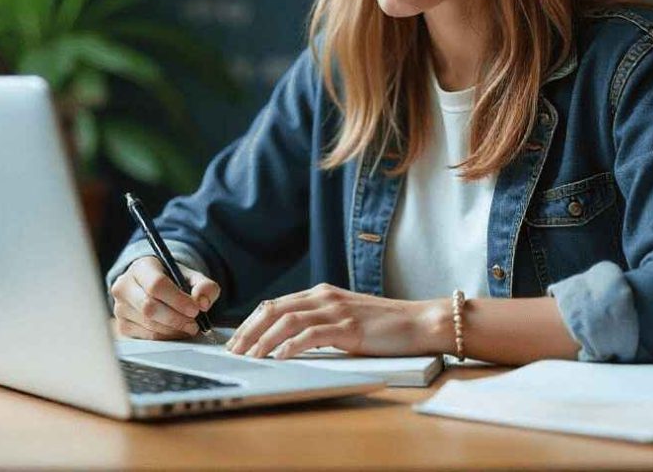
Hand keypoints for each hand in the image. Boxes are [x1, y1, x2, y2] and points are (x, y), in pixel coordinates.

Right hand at [110, 256, 220, 339]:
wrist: (152, 287)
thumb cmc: (172, 280)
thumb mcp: (191, 276)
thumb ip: (204, 286)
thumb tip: (203, 303)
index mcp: (141, 267)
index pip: (156, 285)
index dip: (178, 300)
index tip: (195, 310)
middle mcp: (124, 286)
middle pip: (149, 307)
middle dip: (176, 318)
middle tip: (194, 324)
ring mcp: (120, 307)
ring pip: (148, 324)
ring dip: (173, 330)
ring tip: (188, 327)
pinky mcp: (122, 325)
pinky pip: (146, 336)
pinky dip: (165, 337)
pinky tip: (175, 331)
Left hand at [225, 283, 448, 358]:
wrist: (419, 322)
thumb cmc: (384, 326)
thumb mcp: (345, 320)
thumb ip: (320, 324)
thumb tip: (289, 342)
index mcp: (321, 294)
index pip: (275, 304)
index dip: (251, 322)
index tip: (236, 341)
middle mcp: (324, 297)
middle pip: (274, 309)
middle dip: (248, 331)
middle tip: (233, 352)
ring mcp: (336, 310)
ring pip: (287, 321)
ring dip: (263, 340)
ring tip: (249, 357)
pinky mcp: (348, 327)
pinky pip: (311, 335)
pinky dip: (291, 345)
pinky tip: (279, 357)